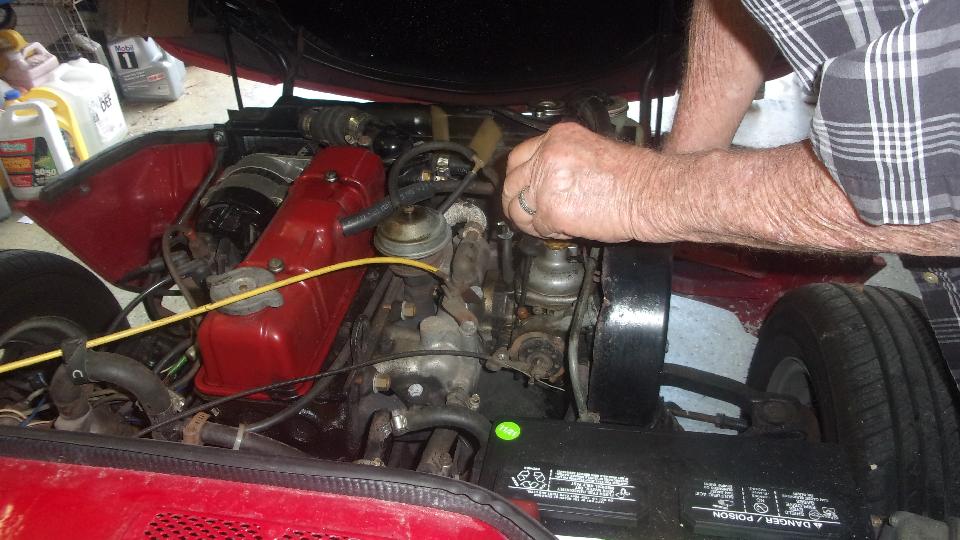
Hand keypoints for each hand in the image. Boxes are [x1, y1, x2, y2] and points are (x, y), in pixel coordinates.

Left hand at [502, 122, 669, 241]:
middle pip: (512, 183)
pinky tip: (563, 230)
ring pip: (518, 208)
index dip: (517, 177)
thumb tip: (546, 179)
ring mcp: (547, 183)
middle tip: (526, 213)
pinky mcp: (552, 210)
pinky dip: (548, 233)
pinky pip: (537, 227)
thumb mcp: (592, 151)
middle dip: (517, 201)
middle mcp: (548, 155)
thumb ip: (563, 160)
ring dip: (528, 221)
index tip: (520, 189)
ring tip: (544, 226)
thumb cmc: (635, 176)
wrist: (652, 192)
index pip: (518, 157)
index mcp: (558, 137)